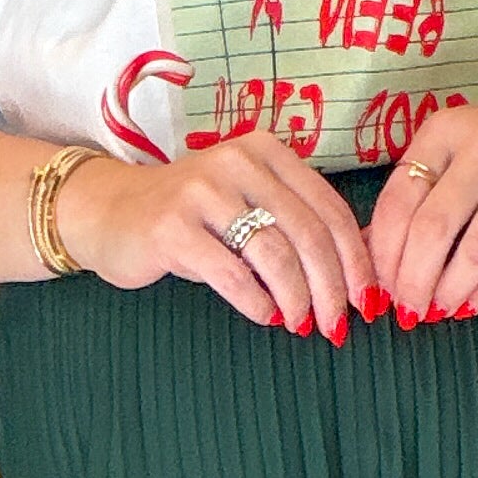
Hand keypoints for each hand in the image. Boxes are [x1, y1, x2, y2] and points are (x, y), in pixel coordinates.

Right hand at [55, 131, 375, 336]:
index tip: (368, 300)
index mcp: (267, 152)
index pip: (328, 207)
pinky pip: (230, 272)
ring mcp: (202, 192)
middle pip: (307, 231)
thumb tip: (361, 274)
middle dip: (331, 286)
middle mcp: (237, 161)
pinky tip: (266, 316)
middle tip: (338, 325)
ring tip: (303, 325)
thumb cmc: (192, 220)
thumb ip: (295, 225)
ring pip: (273, 253)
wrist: (109, 213)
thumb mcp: (247, 207)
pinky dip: (256, 302)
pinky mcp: (172, 227)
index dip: (356, 259)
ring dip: (297, 297)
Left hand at [369, 94, 477, 323]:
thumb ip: (412, 194)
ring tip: (437, 311)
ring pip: (476, 249)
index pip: (398, 200)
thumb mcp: (452, 151)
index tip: (380, 285)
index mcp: (444, 132)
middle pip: (433, 228)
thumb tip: (364, 251)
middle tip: (407, 309)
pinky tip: (472, 305)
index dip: (383, 252)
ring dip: (450, 290)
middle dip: (412, 280)